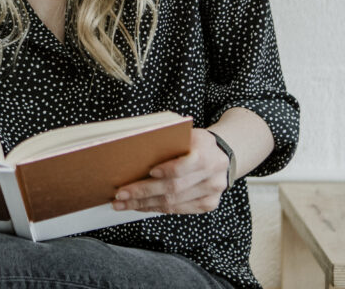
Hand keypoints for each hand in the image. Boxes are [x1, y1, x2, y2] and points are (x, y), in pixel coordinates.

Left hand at [112, 128, 228, 214]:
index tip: (149, 171)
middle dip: (144, 192)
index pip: (187, 164)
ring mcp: (211, 193)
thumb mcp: (188, 135)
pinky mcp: (208, 205)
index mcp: (207, 153)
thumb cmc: (197, 143)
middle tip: (121, 194)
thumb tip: (134, 151)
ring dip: (144, 204)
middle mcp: (212, 175)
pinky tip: (139, 206)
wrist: (222, 156)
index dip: (169, 170)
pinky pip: (177, 210)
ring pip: (173, 202)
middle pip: (174, 188)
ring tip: (122, 203)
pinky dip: (155, 208)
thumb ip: (169, 142)